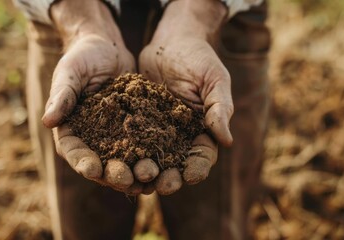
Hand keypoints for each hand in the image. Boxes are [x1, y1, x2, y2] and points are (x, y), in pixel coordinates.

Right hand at [42, 0, 143, 193]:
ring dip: (136, 173)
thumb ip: (62, 96)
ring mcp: (115, 138)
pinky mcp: (136, 131)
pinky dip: (154, 156)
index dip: (82, 162)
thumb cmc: (82, 58)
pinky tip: (167, 163)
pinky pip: (145, 146)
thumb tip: (47, 120)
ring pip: (125, 161)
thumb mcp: (70, 73)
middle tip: (127, 180)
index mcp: (71, 130)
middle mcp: (93, 140)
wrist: (106, 49)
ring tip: (150, 177)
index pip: (73, 151)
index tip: (92, 170)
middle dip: (114, 174)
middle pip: (102, 164)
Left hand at [139, 0, 232, 194]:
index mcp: (203, 129)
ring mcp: (157, 130)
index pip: (203, 155)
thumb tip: (226, 141)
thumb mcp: (214, 79)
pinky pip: (131, 139)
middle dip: (170, 176)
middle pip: (176, 163)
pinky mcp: (137, 121)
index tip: (190, 175)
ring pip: (152, 156)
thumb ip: (219, 108)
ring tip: (137, 179)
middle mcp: (180, 135)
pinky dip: (125, 152)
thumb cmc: (199, 57)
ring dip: (146, 170)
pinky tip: (117, 160)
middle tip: (161, 185)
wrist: (170, 41)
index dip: (197, 167)